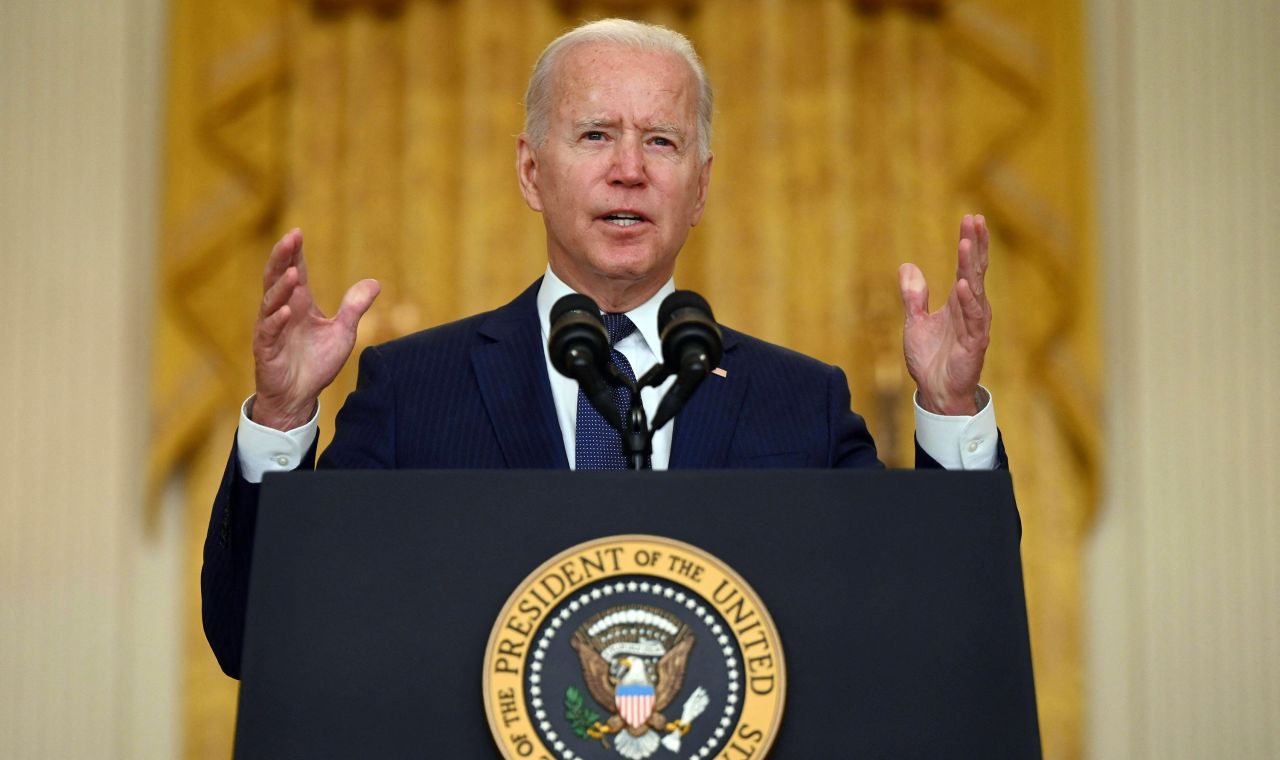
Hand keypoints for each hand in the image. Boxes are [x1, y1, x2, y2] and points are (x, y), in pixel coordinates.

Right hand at [252, 229, 379, 430]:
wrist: (299, 397)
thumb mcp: (342, 332)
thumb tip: (375, 282)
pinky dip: (277, 320)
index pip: (294, 271)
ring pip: (270, 301)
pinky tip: (285, 310)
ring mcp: (271, 329)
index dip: (294, 253)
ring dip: (281, 287)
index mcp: (300, 304)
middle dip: (282, 258)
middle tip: (289, 239)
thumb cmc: (317, 363)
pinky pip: (269, 331)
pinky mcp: (266, 349)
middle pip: (277, 278)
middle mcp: (282, 311)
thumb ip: (354, 307)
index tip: (298, 233)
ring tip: (294, 274)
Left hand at [898, 214, 991, 415]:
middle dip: (975, 245)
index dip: (969, 243)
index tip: (971, 219)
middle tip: (975, 220)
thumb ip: (913, 295)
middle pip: (975, 271)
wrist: (935, 392)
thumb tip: (908, 266)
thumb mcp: (914, 322)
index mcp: (958, 302)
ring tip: (966, 244)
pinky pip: (973, 320)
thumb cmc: (930, 359)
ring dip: (971, 267)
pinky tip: (964, 285)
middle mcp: (970, 309)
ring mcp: (975, 326)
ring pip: (976, 290)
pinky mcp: (974, 344)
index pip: (967, 267)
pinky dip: (969, 302)